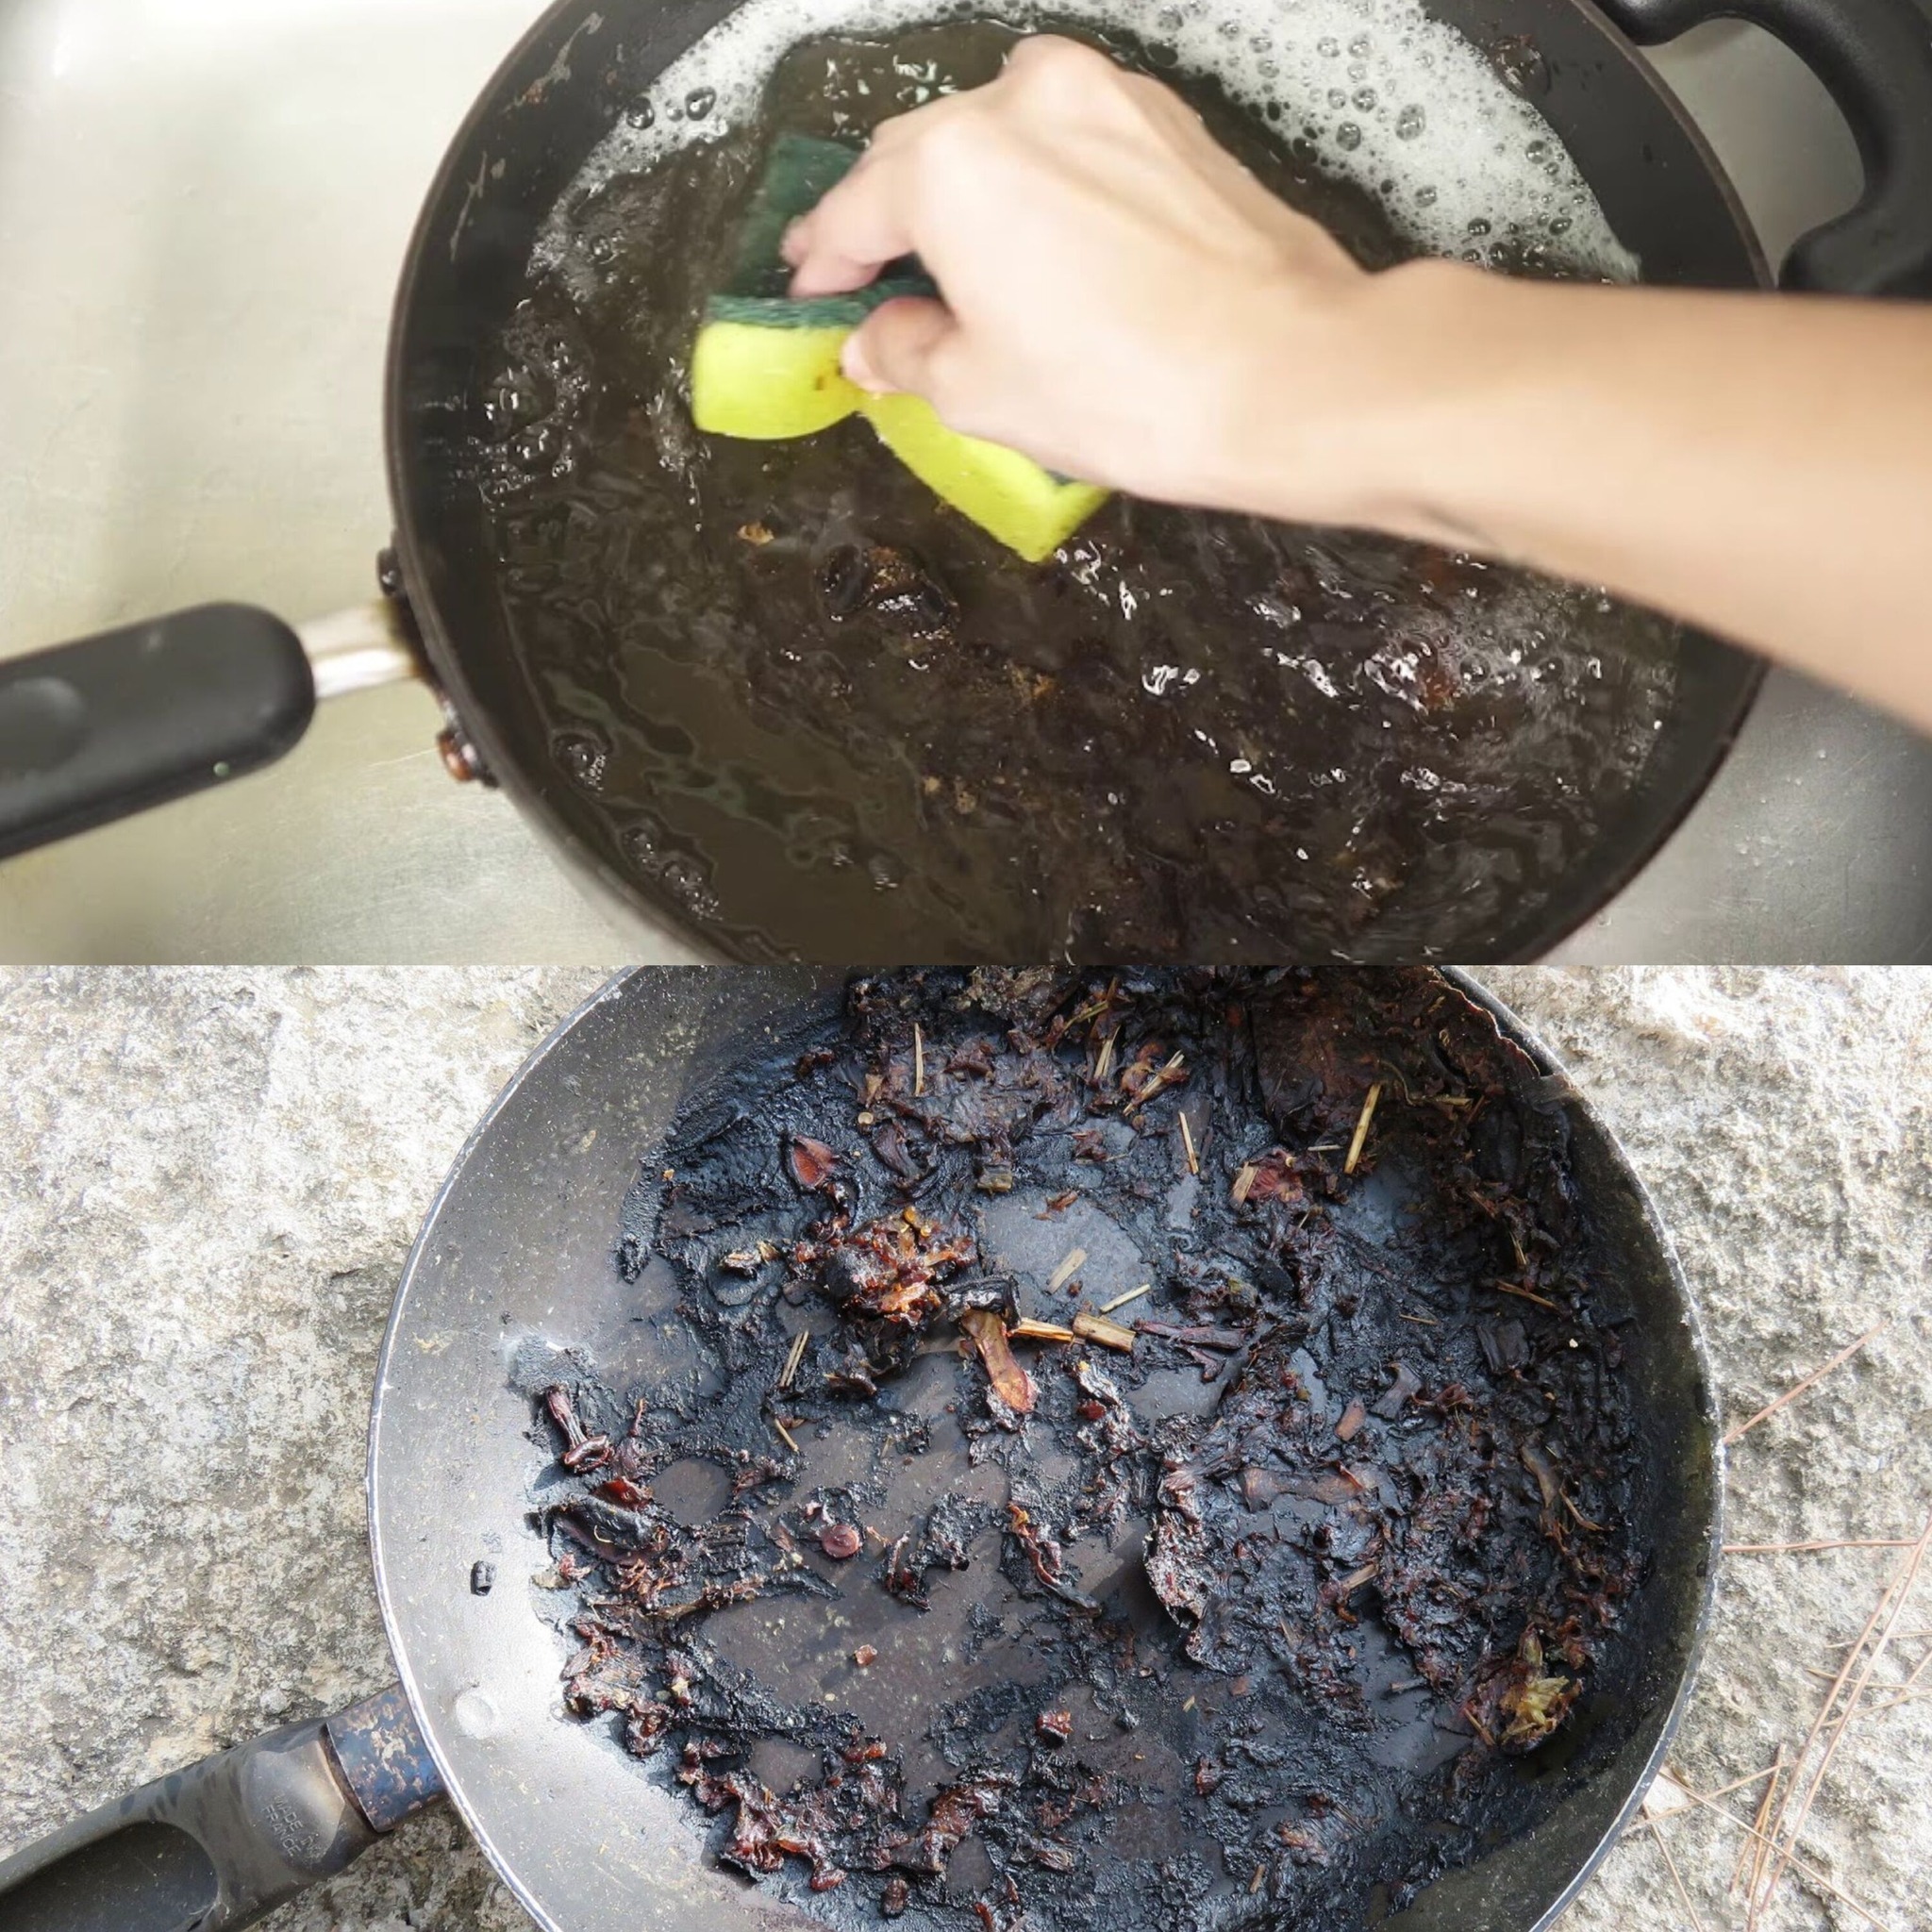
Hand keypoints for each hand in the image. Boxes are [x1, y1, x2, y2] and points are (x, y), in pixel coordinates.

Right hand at [782, 36, 1372, 515]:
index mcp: (952, 165)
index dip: (822, 263)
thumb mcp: (983, 393)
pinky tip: (1039, 245)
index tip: (810, 292)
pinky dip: (1036, 185)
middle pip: (919, 156)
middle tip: (865, 281)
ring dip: (964, 194)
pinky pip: (1069, 141)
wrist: (1288, 375)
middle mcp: (1023, 102)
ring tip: (954, 266)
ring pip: (997, 136)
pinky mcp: (1165, 122)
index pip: (853, 211)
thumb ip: (908, 354)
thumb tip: (878, 342)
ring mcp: (1103, 99)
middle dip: (887, 220)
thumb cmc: (1134, 390)